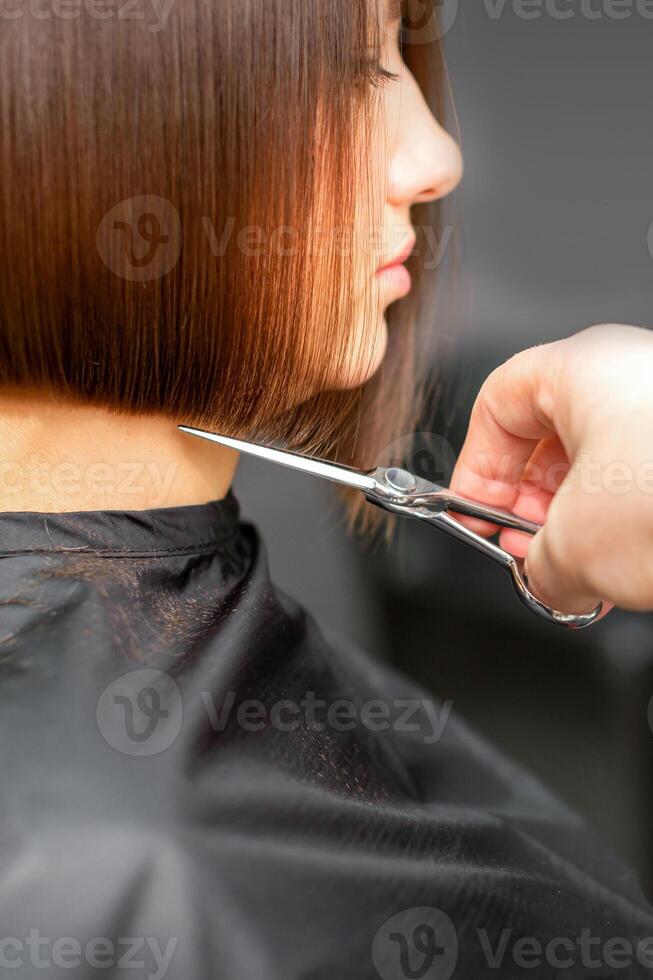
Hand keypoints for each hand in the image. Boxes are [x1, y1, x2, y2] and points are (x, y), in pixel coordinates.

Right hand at [449, 324, 652, 615]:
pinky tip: (631, 564)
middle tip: (529, 551)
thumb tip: (545, 577)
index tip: (475, 515)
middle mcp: (632, 372)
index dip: (475, 467)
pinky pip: (649, 475)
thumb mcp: (573, 546)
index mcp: (581, 366)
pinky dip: (631, 519)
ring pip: (604, 459)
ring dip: (582, 519)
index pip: (497, 403)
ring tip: (583, 569)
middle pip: (552, 433)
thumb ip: (536, 565)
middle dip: (533, 503)